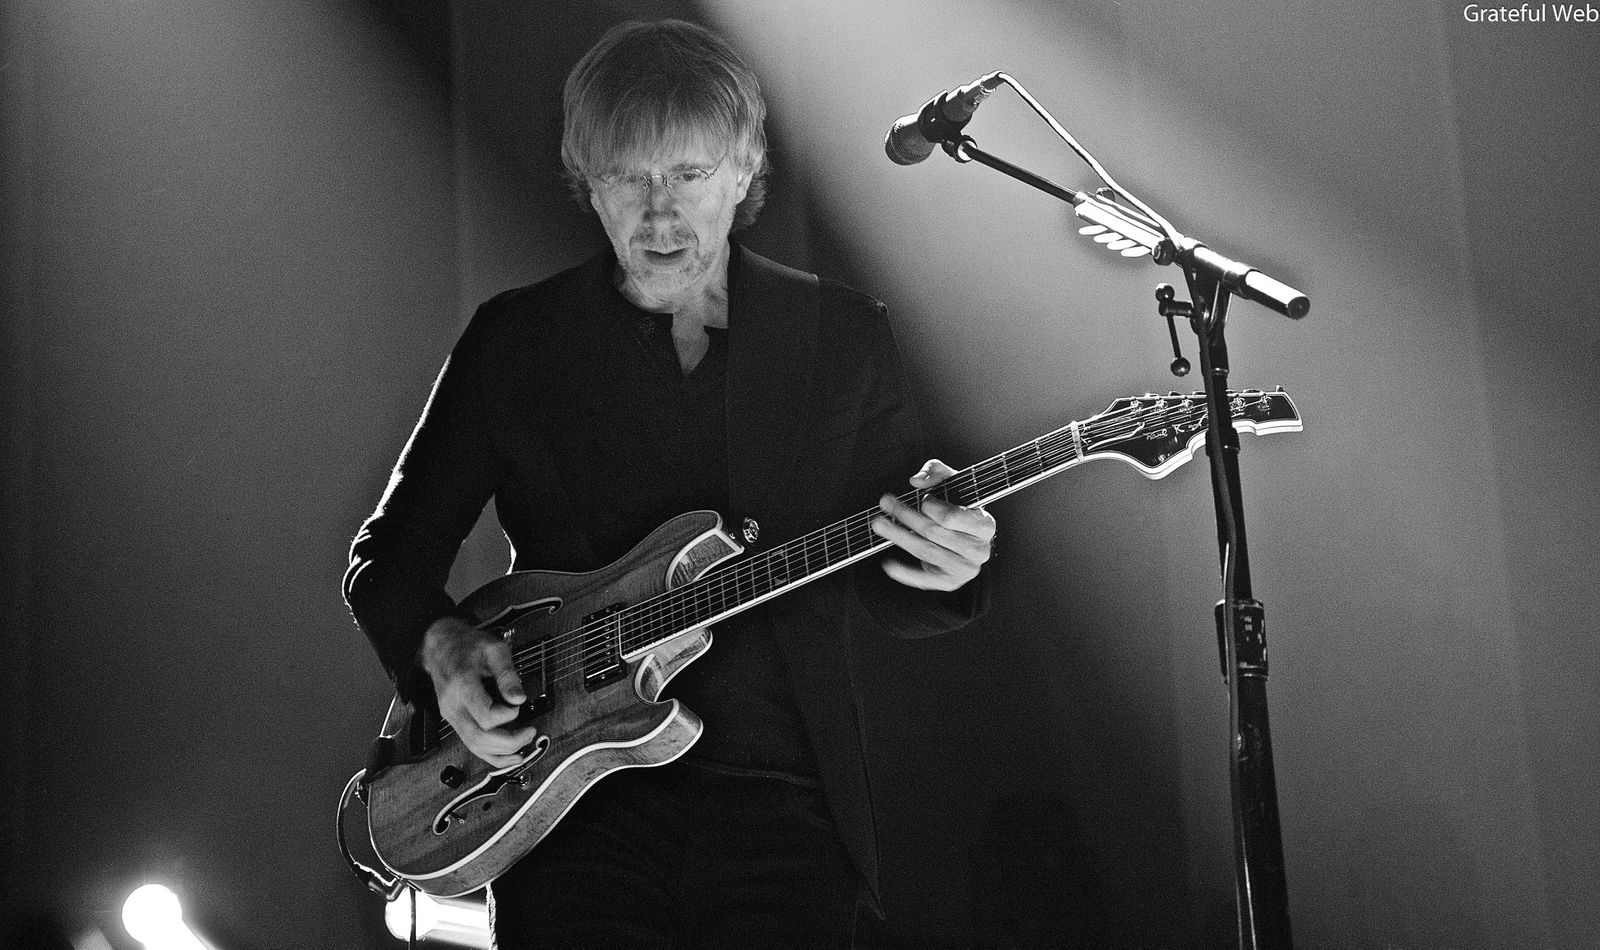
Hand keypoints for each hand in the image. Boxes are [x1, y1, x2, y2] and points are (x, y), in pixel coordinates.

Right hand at [419, 615, 539, 768]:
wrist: (439, 645)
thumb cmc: (466, 645)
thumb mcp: (493, 649)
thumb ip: (508, 674)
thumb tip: (519, 698)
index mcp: (462, 686)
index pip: (485, 716)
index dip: (507, 715)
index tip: (518, 704)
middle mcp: (453, 705)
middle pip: (479, 738)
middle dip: (509, 742)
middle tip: (529, 732)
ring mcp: (451, 716)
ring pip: (474, 746)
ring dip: (501, 753)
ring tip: (523, 748)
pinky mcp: (454, 720)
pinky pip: (471, 745)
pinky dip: (491, 756)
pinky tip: (508, 757)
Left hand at [871, 459, 995, 590]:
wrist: (970, 539)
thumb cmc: (961, 508)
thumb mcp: (955, 483)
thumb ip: (937, 472)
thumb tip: (916, 480)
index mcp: (985, 525)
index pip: (952, 517)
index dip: (932, 507)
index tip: (922, 499)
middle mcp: (979, 550)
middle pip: (934, 533)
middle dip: (906, 515)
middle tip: (886, 503)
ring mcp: (964, 569)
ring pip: (925, 552)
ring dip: (899, 536)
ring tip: (878, 524)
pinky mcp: (950, 582)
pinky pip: (924, 579)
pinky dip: (905, 573)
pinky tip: (888, 565)